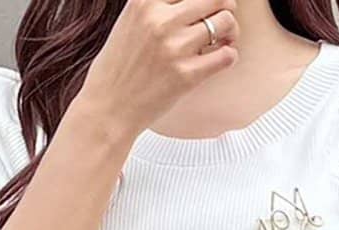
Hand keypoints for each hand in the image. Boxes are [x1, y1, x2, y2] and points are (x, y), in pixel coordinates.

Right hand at [76, 0, 238, 140]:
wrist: (108, 109)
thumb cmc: (118, 67)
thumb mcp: (129, 22)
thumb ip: (154, 7)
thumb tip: (190, 4)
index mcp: (144, 2)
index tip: (205, 5)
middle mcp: (160, 21)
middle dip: (225, 5)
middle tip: (224, 16)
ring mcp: (174, 48)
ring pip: (224, 22)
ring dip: (231, 30)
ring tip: (225, 39)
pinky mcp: (186, 76)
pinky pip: (225, 56)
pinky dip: (230, 54)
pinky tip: (223, 57)